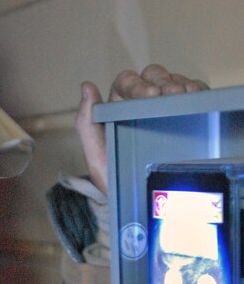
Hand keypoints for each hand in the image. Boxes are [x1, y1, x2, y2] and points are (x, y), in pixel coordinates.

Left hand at [75, 64, 208, 192]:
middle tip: (173, 93)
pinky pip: (192, 96)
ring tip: (186, 94)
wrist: (142, 206)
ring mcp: (165, 111)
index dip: (136, 83)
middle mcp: (142, 106)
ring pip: (173, 82)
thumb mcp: (98, 158)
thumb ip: (87, 125)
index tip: (149, 94)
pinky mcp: (185, 118)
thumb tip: (86, 86)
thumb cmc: (117, 184)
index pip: (126, 83)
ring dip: (180, 83)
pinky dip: (197, 90)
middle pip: (152, 77)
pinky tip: (197, 96)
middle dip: (162, 81)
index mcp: (119, 109)